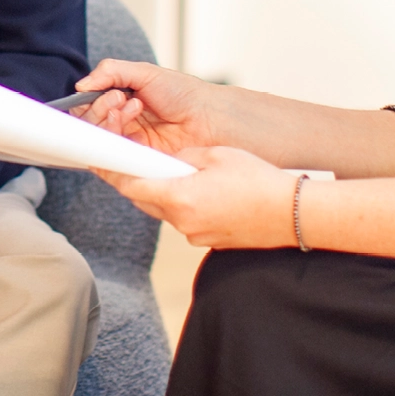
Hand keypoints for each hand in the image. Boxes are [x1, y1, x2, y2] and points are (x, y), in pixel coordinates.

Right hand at [73, 59, 226, 155]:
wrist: (210, 117)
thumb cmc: (184, 93)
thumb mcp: (145, 72)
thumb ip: (110, 72)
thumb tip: (81, 85)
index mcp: (121, 101)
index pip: (89, 105)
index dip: (91, 100)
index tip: (108, 92)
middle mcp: (122, 123)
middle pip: (89, 123)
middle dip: (100, 109)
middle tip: (120, 98)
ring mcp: (129, 143)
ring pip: (98, 139)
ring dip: (110, 121)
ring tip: (134, 107)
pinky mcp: (137, 160)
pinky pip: (113, 157)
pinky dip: (116, 141)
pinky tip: (133, 126)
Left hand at [99, 145, 302, 250]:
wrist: (293, 215)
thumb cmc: (259, 182)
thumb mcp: (216, 155)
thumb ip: (184, 157)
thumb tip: (170, 160)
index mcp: (179, 197)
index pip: (132, 186)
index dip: (113, 172)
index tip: (101, 161)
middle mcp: (182, 221)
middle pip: (144, 200)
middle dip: (137, 181)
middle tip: (137, 161)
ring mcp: (195, 235)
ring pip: (164, 211)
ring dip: (163, 193)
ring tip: (180, 174)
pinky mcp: (208, 241)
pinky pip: (184, 221)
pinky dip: (184, 205)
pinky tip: (202, 192)